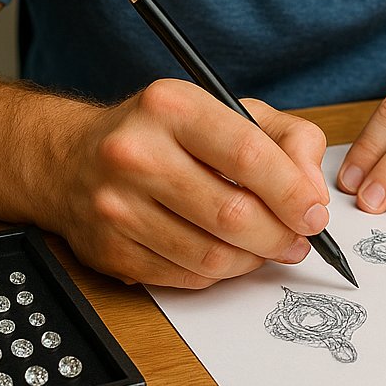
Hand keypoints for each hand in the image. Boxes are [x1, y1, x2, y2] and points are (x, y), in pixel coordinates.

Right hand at [56, 79, 329, 286]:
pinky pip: (185, 278)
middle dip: (280, 235)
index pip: (248, 155)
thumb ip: (289, 140)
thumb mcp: (229, 111)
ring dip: (253, 260)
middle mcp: (136, 153)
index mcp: (172, 107)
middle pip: (232, 214)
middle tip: (299, 239)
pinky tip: (227, 253)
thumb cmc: (164, 134)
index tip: (314, 213)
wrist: (71, 160)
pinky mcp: (109, 250)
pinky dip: (219, 273)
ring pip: (211, 256)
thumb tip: (314, 192)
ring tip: (267, 247)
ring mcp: (117, 205)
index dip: (292, 192)